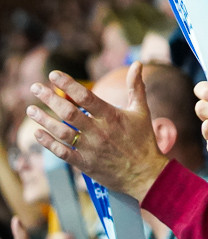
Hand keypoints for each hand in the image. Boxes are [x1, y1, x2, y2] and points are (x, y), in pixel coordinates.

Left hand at [27, 63, 167, 200]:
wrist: (146, 174)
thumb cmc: (144, 140)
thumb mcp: (142, 111)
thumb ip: (136, 87)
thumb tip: (138, 64)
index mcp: (112, 117)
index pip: (86, 97)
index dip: (68, 84)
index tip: (53, 75)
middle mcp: (99, 131)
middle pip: (69, 112)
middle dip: (49, 98)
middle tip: (35, 87)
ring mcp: (91, 148)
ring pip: (61, 132)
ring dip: (44, 120)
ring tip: (30, 109)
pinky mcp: (85, 164)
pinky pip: (62, 152)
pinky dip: (48, 143)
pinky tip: (37, 133)